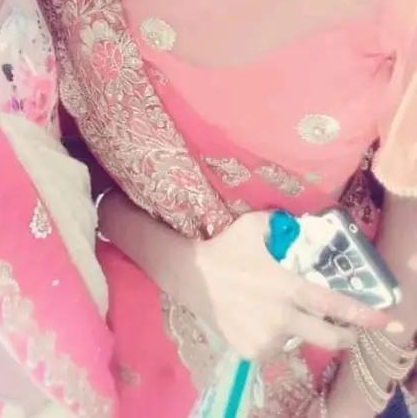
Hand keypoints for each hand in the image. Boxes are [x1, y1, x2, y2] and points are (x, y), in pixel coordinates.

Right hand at [186, 212, 388, 359]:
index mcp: (286, 286)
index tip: (386, 320)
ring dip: (295, 328)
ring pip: (297, 339)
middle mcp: (281, 317)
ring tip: (272, 309)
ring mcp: (266, 338)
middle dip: (346, 336)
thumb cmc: (225, 249)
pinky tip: (254, 318)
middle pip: (329, 339)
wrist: (190, 276)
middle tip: (347, 331)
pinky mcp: (251, 351)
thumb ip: (283, 225)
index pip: (333, 304)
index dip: (362, 314)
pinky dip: (271, 337)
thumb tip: (303, 225)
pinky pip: (273, 348)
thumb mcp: (254, 226)